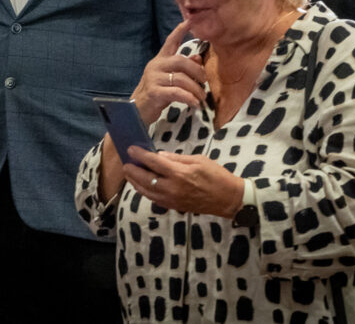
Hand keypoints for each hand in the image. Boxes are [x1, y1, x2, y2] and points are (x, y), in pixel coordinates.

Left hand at [125, 148, 243, 218]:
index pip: (153, 162)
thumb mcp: (198, 160)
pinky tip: (142, 185)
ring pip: (146, 191)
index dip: (140, 155)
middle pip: (144, 178)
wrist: (229, 199)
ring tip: (130, 173)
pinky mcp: (174, 206)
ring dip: (135, 182)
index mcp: (179, 173)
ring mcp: (172, 199)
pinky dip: (145, 191)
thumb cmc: (217, 176)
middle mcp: (172, 188)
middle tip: (126, 163)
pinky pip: (154, 199)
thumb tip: (159, 155)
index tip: (131, 149)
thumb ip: (176, 158)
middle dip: (132, 170)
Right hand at [130, 20, 205, 124]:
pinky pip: (176, 92)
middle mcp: (156, 66)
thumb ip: (183, 68)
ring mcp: (154, 78)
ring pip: (181, 78)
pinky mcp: (154, 92)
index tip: (190, 21)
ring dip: (195, 89)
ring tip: (201, 98)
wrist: (137, 110)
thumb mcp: (169, 78)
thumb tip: (197, 58)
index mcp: (160, 60)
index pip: (170, 42)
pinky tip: (194, 103)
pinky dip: (188, 98)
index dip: (180, 31)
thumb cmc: (157, 92)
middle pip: (181, 61)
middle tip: (205, 82)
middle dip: (197, 72)